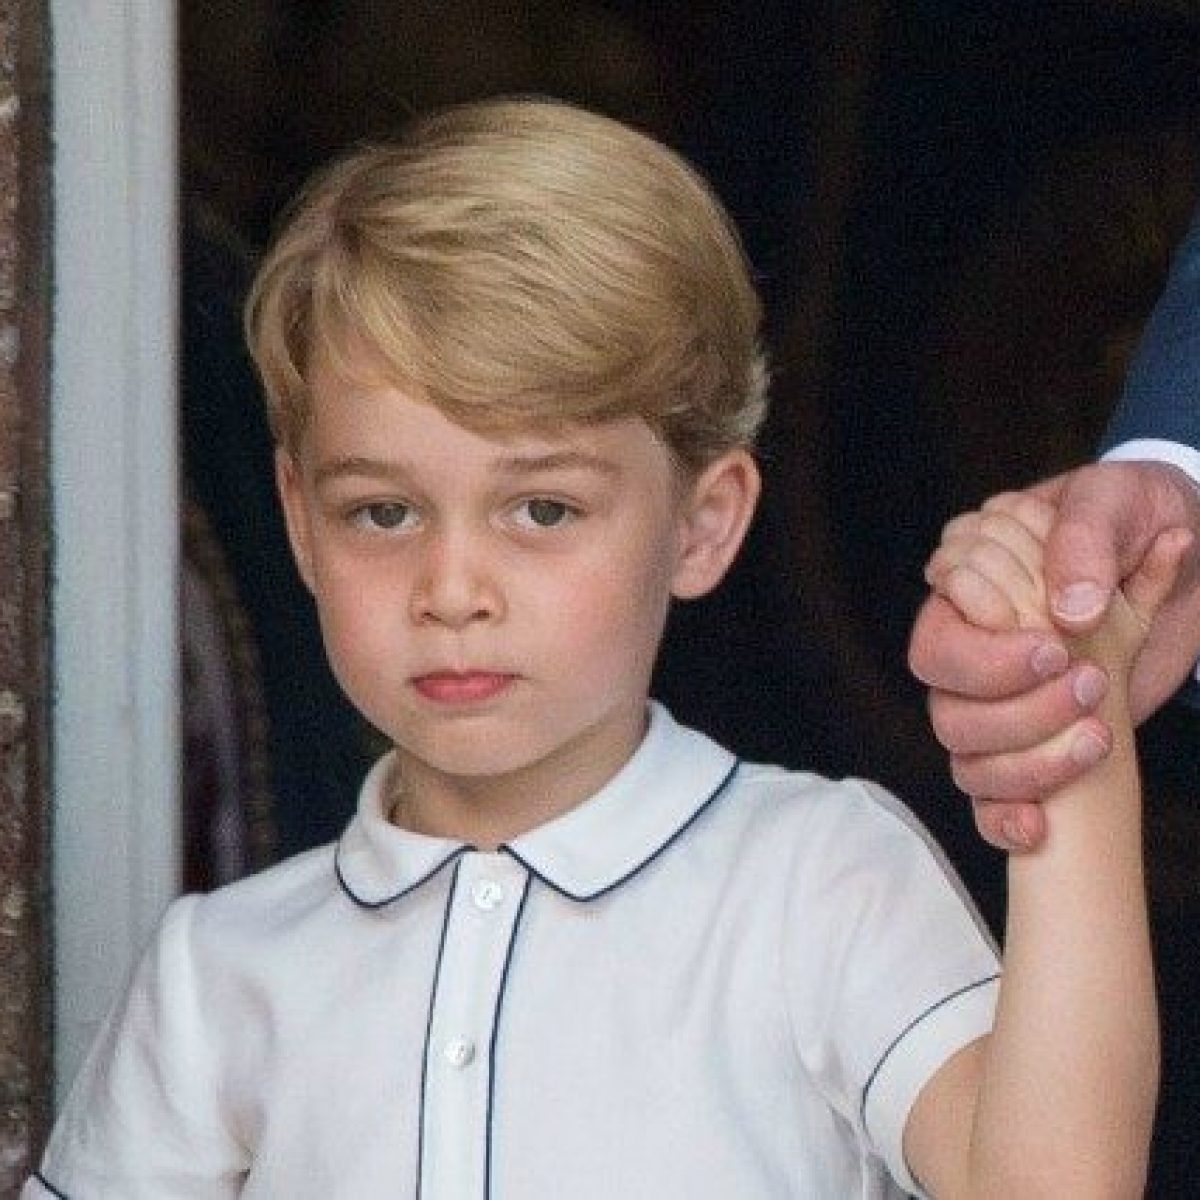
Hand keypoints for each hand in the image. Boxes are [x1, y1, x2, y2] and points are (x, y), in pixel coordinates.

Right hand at [910, 461, 1199, 849]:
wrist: (1175, 540)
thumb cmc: (1132, 516)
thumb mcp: (1115, 504)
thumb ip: (1083, 544)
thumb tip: (1069, 612)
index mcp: (971, 602)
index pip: (936, 648)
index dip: (988, 660)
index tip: (1057, 651)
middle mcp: (976, 662)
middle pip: (950, 714)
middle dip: (1019, 714)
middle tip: (1091, 684)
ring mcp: (1002, 711)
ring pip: (969, 762)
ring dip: (1028, 765)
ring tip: (1100, 738)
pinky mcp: (1033, 750)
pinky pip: (990, 803)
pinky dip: (1006, 821)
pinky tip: (1037, 828)